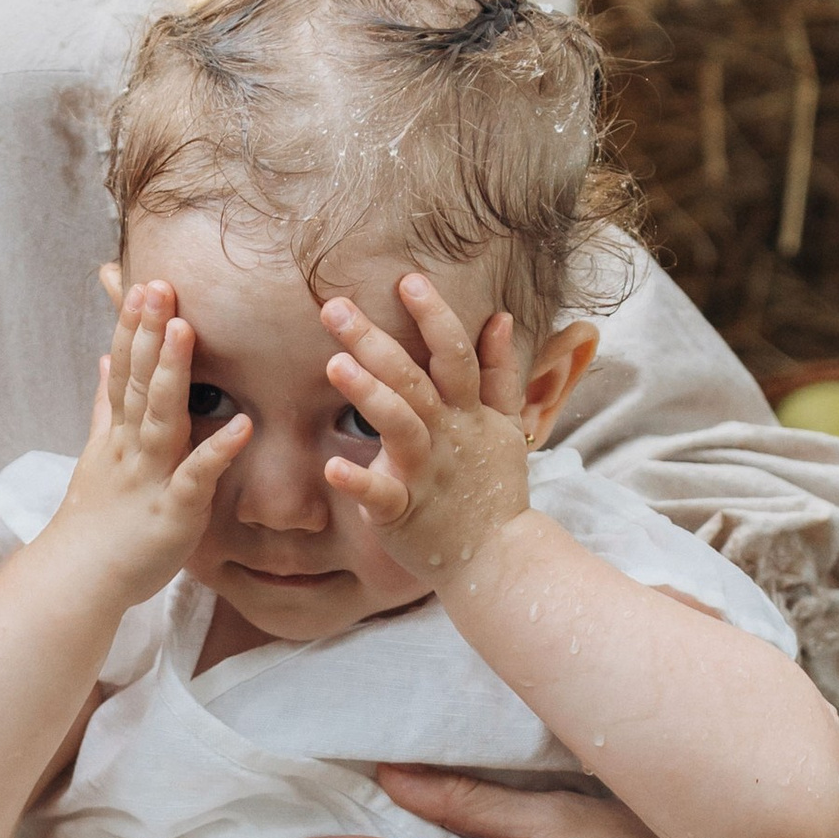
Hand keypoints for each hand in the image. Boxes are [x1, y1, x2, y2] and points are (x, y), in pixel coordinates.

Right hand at [57, 280, 248, 610]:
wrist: (76, 580)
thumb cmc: (94, 521)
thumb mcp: (98, 453)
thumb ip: (106, 405)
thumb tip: (105, 358)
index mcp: (118, 434)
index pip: (124, 371)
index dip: (132, 329)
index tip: (143, 286)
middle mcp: (130, 448)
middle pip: (139, 382)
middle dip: (149, 333)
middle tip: (160, 285)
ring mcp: (149, 477)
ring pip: (161, 418)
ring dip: (172, 374)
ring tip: (185, 330)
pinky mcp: (172, 511)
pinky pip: (196, 477)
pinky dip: (217, 451)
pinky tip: (242, 425)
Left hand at [321, 277, 529, 579]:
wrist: (497, 557)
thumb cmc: (492, 487)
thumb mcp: (506, 426)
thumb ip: (500, 373)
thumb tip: (499, 317)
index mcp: (468, 413)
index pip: (453, 355)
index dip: (434, 317)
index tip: (407, 280)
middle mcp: (448, 436)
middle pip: (414, 380)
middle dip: (375, 341)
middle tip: (335, 308)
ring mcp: (426, 474)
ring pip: (400, 427)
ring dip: (369, 396)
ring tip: (334, 365)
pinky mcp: (405, 513)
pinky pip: (381, 496)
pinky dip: (358, 483)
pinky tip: (332, 467)